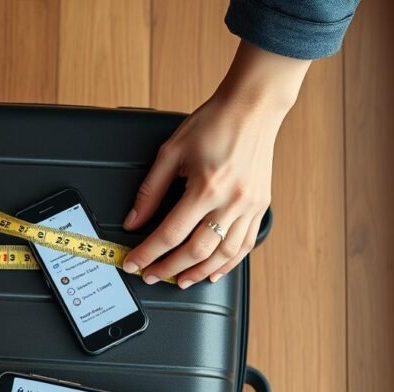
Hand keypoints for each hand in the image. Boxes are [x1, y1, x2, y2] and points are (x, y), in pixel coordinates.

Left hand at [121, 42, 310, 288]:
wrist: (252, 108)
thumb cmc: (214, 123)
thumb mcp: (171, 152)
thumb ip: (150, 191)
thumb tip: (134, 220)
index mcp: (207, 187)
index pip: (170, 234)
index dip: (148, 254)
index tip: (134, 263)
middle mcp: (231, 201)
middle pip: (196, 252)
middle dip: (168, 269)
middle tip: (151, 275)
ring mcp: (250, 207)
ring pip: (223, 255)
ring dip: (198, 273)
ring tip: (179, 280)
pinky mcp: (260, 207)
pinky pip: (244, 246)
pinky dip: (227, 264)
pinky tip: (213, 272)